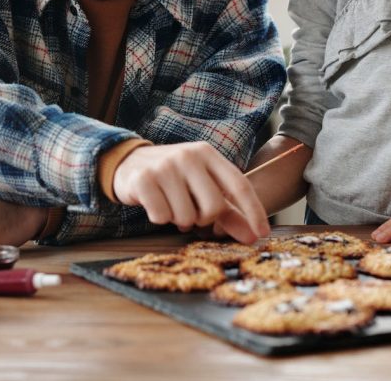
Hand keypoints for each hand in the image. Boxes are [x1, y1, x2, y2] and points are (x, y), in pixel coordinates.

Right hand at [111, 142, 268, 243]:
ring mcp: (165, 166)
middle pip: (213, 207)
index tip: (262, 233)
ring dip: (178, 220)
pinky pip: (162, 216)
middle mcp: (188, 156)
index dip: (253, 211)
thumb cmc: (173, 178)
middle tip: (190, 212)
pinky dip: (159, 218)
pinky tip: (154, 203)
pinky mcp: (144, 179)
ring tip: (170, 205)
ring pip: (186, 216)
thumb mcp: (201, 187)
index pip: (239, 184)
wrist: (128, 162)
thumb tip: (253, 236)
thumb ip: (228, 212)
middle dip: (203, 219)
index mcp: (207, 154)